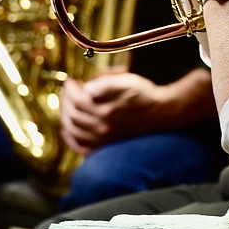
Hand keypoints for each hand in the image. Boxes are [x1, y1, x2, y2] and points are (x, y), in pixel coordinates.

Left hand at [58, 72, 176, 155]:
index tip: (71, 81)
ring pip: (74, 130)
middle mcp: (101, 127)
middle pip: (72, 114)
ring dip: (66, 116)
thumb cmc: (146, 96)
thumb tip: (85, 87)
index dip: (70, 89)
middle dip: (66, 100)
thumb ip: (103, 83)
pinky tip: (68, 131)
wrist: (162, 113)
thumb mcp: (127, 81)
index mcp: (104, 110)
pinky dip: (71, 139)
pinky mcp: (107, 146)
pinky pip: (81, 147)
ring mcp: (103, 139)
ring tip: (68, 105)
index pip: (76, 99)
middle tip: (68, 91)